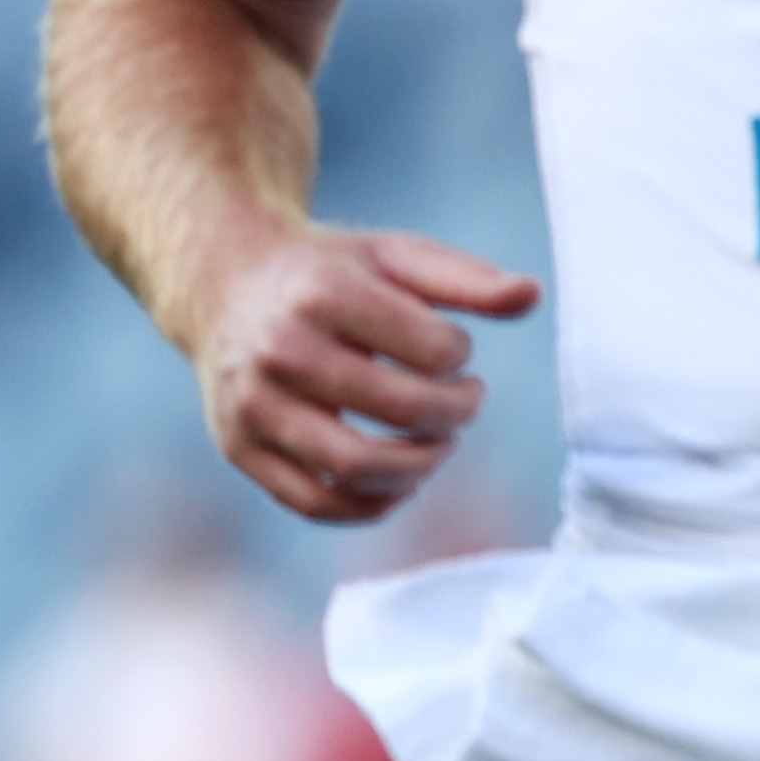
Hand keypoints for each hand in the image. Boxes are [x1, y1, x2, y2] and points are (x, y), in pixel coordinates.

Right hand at [182, 218, 539, 524]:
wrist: (226, 286)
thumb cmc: (332, 273)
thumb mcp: (398, 256)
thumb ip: (468, 278)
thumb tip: (533, 294)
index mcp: (325, 296)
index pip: (430, 349)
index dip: (461, 356)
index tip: (456, 351)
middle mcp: (281, 353)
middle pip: (400, 409)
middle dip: (456, 413)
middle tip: (467, 401)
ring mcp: (253, 406)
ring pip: (354, 467)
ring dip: (420, 466)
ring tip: (440, 443)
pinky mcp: (239, 448)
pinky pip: (312, 502)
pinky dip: (369, 504)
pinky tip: (403, 482)